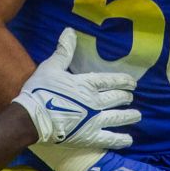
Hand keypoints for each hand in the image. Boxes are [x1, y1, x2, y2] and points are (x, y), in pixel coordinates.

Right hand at [14, 29, 138, 150]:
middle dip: (125, 97)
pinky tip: (128, 140)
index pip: (110, 81)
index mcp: (86, 84)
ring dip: (129, 116)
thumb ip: (64, 51)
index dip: (123, 81)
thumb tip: (70, 30)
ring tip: (137, 115)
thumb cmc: (40, 91)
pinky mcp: (89, 137)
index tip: (133, 82)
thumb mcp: (51, 67)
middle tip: (131, 97)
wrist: (32, 118)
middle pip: (116, 98)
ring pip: (117, 117)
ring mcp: (94, 121)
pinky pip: (109, 139)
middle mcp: (95, 102)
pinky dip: (120, 139)